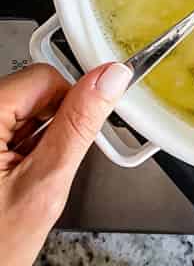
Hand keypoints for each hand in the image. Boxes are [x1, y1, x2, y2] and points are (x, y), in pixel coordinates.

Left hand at [0, 61, 132, 265]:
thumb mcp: (45, 185)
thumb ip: (79, 126)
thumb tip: (111, 79)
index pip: (45, 78)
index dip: (70, 111)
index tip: (68, 150)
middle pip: (32, 94)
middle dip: (51, 132)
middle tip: (40, 177)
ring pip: (22, 115)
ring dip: (35, 147)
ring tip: (20, 187)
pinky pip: (8, 133)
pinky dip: (19, 156)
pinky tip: (10, 186)